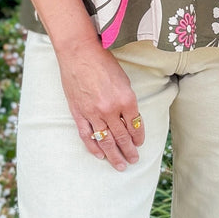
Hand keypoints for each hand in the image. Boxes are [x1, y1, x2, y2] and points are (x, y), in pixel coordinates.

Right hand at [56, 38, 142, 170]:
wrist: (79, 53)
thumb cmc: (103, 62)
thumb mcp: (124, 80)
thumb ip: (127, 101)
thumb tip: (130, 119)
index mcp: (127, 100)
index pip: (135, 125)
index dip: (138, 137)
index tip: (139, 144)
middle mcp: (111, 110)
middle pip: (122, 137)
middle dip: (129, 151)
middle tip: (133, 160)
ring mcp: (93, 113)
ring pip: (106, 140)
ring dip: (114, 155)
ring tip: (121, 165)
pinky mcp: (79, 113)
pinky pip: (87, 135)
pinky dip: (93, 147)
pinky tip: (100, 155)